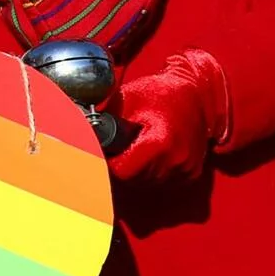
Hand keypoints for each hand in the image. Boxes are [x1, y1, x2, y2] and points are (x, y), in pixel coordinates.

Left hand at [105, 50, 231, 185]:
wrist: (198, 94)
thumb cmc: (160, 92)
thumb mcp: (127, 98)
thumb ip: (103, 118)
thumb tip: (76, 130)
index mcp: (161, 144)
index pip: (122, 171)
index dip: (107, 161)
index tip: (102, 149)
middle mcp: (176, 162)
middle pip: (133, 179)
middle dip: (119, 165)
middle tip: (115, 146)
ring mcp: (186, 171)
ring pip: (146, 183)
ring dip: (134, 170)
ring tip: (133, 146)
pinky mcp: (191, 174)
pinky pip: (161, 181)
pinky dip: (150, 172)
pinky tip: (147, 152)